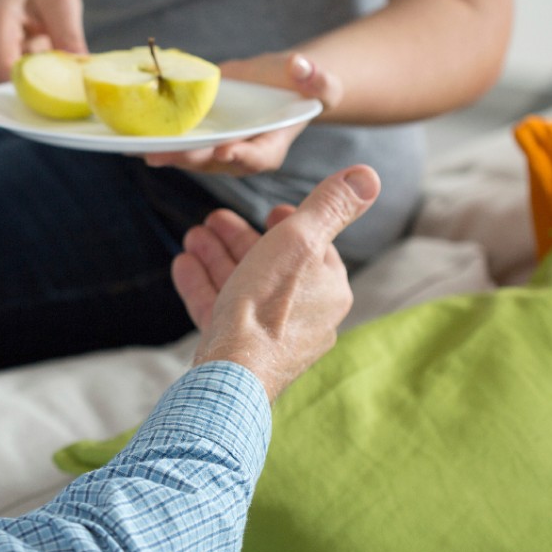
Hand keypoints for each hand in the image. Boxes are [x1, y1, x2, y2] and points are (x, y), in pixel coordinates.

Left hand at [141, 52, 341, 174]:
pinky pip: (171, 143)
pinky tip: (124, 138)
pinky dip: (149, 141)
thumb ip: (316, 79)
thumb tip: (301, 67)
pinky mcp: (193, 140)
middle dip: (186, 158)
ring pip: (185, 156)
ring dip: (161, 153)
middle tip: (161, 154)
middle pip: (210, 161)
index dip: (240, 157)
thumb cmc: (301, 86)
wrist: (274, 84)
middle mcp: (237, 157)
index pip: (255, 157)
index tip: (224, 152)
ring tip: (135, 148)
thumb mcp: (318, 81)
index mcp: (269, 149)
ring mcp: (212, 151)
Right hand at [171, 165, 379, 400]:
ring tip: (193, 235)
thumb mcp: (299, 241)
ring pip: (243, 287)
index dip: (291, 225)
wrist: (232, 376)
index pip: (314, 249)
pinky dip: (204, 285)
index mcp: (329, 291)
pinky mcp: (241, 351)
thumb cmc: (268, 307)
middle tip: (215, 217)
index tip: (270, 210)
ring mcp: (271, 337)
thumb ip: (330, 206)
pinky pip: (223, 311)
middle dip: (241, 239)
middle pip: (272, 266)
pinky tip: (183, 265)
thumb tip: (368, 175)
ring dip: (217, 257)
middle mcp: (307, 317)